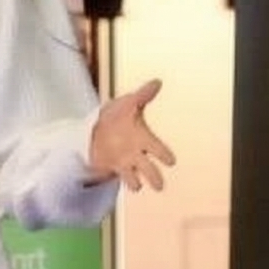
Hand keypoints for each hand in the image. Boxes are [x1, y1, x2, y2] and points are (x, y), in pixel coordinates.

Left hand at [86, 78, 174, 192]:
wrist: (97, 127)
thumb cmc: (117, 115)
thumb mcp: (128, 103)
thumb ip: (142, 95)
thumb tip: (157, 81)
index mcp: (143, 138)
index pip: (158, 148)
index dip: (164, 155)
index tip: (171, 160)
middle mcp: (137, 153)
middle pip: (150, 168)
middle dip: (154, 176)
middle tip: (160, 186)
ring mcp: (126, 162)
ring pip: (135, 177)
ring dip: (135, 182)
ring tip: (138, 187)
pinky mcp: (113, 167)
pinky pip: (119, 178)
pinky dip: (121, 181)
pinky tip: (121, 185)